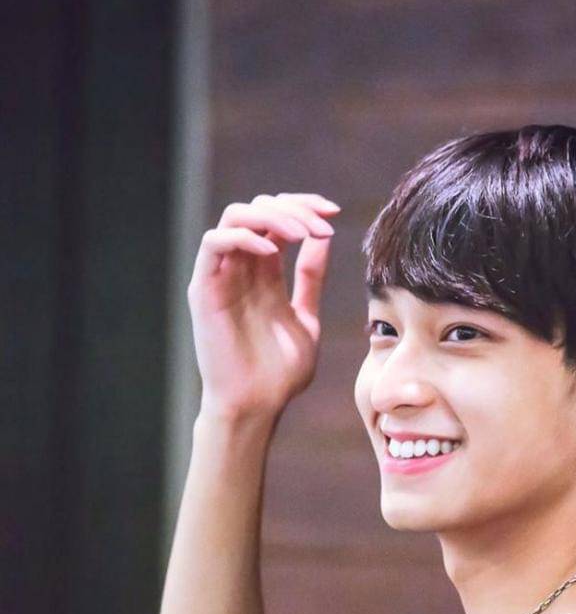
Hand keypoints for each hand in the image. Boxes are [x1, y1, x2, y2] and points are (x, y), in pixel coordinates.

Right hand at [186, 192, 340, 421]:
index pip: (280, 219)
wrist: (257, 405)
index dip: (305, 207)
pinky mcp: (203, 289)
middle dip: (294, 207)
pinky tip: (271, 250)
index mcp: (267, 272)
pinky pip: (214, 243)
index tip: (334, 213)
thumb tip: (323, 237)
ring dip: (272, 216)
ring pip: (235, 216)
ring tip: (301, 233)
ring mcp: (221, 276)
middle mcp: (242, 268)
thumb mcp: (306, 318)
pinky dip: (242, 236)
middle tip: (323, 223)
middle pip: (259, 209)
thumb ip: (310, 279)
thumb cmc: (280, 373)